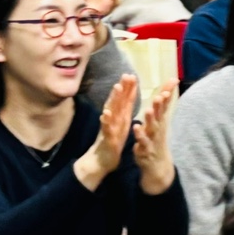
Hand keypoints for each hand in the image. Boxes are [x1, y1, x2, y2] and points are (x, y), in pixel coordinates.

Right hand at [75, 75, 139, 190]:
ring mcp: (108, 127)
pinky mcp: (107, 138)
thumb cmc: (112, 140)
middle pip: (117, 101)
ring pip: (111, 111)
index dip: (127, 87)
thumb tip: (128, 94)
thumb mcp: (121, 123)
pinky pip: (106, 129)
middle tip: (126, 75)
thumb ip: (124, 108)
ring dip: (113, 99)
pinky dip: (106, 121)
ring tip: (116, 88)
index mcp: (119, 117)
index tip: (132, 74)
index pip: (124, 100)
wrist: (101, 160)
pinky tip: (105, 114)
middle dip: (122, 88)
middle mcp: (113, 119)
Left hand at [132, 83, 177, 194]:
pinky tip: (136, 127)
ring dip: (150, 119)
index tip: (173, 80)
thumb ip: (162, 106)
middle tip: (160, 95)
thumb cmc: (157, 139)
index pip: (165, 104)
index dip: (168, 92)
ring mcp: (152, 139)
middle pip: (159, 114)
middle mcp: (158, 128)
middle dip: (160, 105)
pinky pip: (142, 141)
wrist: (157, 166)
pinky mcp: (145, 149)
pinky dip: (140, 135)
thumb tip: (168, 88)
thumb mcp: (161, 122)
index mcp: (160, 120)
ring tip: (148, 109)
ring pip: (152, 128)